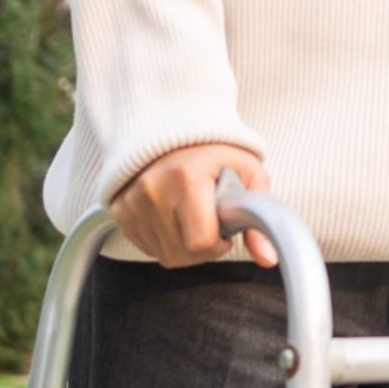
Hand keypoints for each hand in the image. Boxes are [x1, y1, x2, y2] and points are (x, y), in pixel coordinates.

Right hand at [111, 142, 277, 267]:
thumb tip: (268, 259)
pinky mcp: (120, 211)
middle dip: (204, 247)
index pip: (201, 242)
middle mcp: (153, 191)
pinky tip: (175, 217)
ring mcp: (132, 202)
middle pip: (182, 255)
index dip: (220, 242)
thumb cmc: (217, 151)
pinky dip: (166, 240)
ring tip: (193, 214)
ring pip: (165, 256)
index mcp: (186, 178)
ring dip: (185, 245)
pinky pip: (148, 248)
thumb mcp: (249, 174)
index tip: (225, 224)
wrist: (176, 129)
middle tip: (211, 219)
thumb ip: (260, 217)